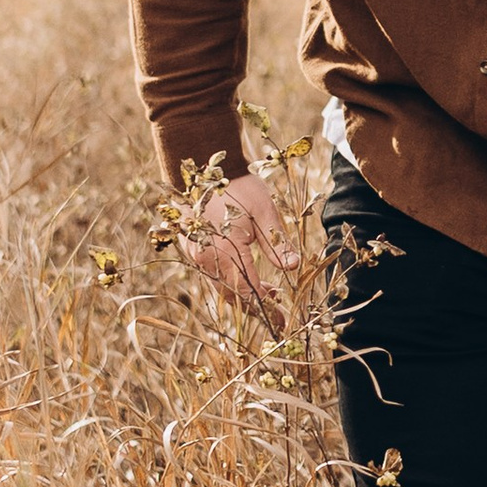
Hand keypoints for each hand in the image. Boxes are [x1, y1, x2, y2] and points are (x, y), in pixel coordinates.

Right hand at [186, 167, 292, 318]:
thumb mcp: (264, 212)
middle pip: (233, 296)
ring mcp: (196, 256)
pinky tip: (248, 277)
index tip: (282, 319)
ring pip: (221, 288)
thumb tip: (293, 268)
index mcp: (225, 253)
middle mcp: (206, 260)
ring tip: (269, 293)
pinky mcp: (192, 249)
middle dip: (256, 307)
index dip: (266, 307)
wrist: (201, 167)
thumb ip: (277, 243)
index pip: (249, 291)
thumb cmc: (238, 187)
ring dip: (244, 294)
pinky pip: (213, 276)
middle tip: (277, 312)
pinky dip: (231, 282)